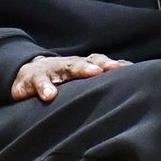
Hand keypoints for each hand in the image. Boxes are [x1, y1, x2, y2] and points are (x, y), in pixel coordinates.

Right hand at [11, 53, 132, 101]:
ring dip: (78, 70)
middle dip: (96, 65)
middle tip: (105, 70)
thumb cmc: (63, 81)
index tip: (129, 70)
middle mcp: (69, 65)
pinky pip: (38, 82)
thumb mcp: (81, 82)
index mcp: (84, 66)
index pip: (102, 63)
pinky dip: (44, 87)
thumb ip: (102, 87)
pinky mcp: (32, 79)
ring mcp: (51, 70)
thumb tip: (132, 98)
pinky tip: (49, 95)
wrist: (28, 74)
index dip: (114, 66)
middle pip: (85, 62)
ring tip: (90, 74)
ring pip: (65, 67)